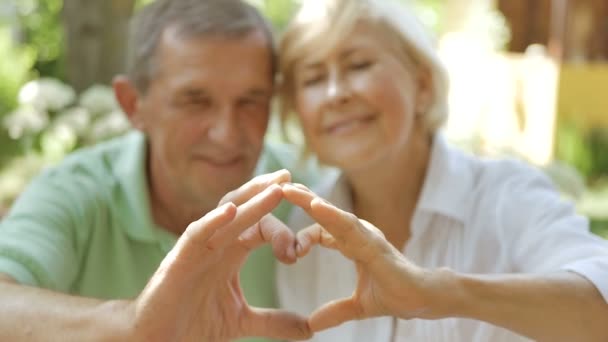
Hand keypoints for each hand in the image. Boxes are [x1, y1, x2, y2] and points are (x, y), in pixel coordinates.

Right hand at [131, 170, 310, 341]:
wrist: (157, 340)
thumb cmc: (193, 323)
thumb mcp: (241, 320)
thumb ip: (273, 321)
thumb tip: (309, 329)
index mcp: (231, 253)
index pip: (261, 228)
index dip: (283, 231)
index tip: (304, 247)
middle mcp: (216, 244)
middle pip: (244, 209)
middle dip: (266, 192)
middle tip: (290, 177)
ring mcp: (198, 249)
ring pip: (226, 216)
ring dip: (251, 201)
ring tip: (274, 187)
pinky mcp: (179, 259)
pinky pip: (196, 234)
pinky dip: (213, 221)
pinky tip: (231, 211)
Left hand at [282, 183, 437, 331]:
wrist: (422, 300)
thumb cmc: (395, 295)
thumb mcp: (358, 306)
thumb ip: (336, 311)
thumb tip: (312, 324)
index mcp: (353, 244)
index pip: (322, 230)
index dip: (304, 238)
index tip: (291, 253)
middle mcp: (358, 234)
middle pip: (324, 213)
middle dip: (302, 200)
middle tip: (279, 186)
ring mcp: (366, 235)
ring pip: (333, 214)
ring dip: (310, 201)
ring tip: (290, 190)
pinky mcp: (373, 241)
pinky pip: (348, 225)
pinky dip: (330, 215)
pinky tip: (314, 205)